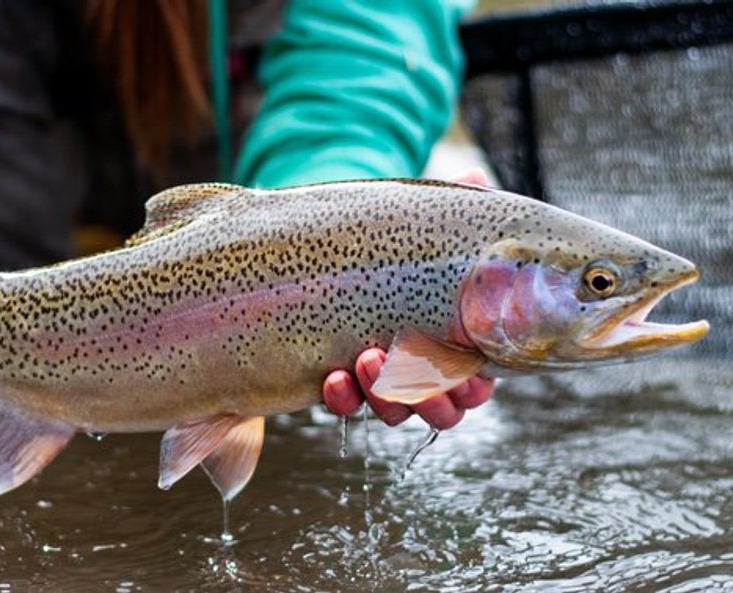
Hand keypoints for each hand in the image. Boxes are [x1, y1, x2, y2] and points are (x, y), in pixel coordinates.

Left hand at [320, 168, 494, 428]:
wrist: (334, 250)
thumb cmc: (394, 242)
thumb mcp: (420, 224)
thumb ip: (452, 207)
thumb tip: (476, 179)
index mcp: (456, 345)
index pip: (476, 383)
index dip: (473, 387)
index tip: (466, 373)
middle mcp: (423, 371)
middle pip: (440, 408)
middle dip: (429, 397)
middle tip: (414, 366)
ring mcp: (382, 381)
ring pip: (394, 411)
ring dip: (383, 395)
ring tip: (366, 358)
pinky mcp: (344, 382)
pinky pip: (346, 406)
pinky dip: (343, 398)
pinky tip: (333, 378)